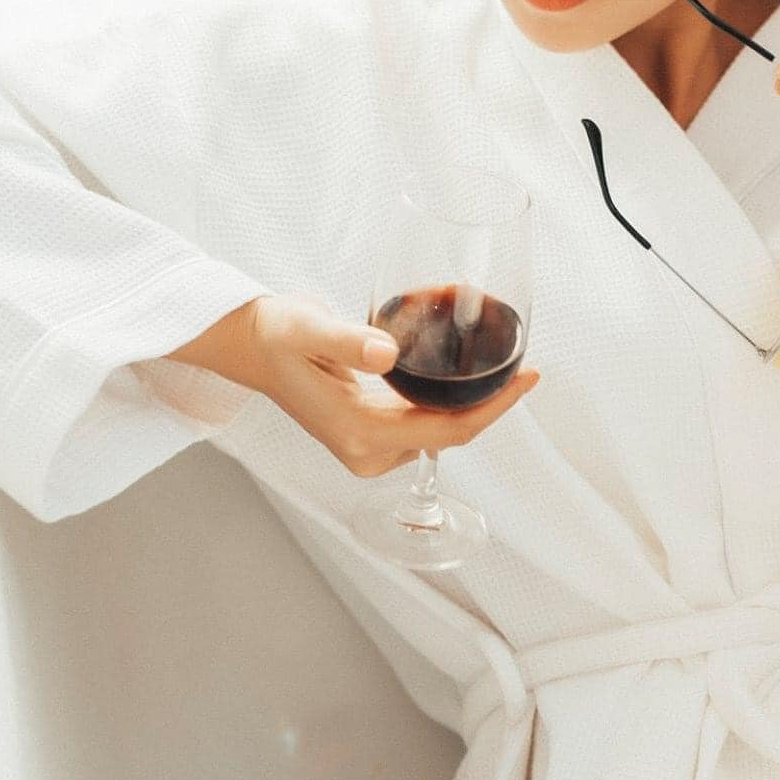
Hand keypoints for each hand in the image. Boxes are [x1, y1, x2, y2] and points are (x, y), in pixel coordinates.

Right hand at [166, 291, 539, 478]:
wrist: (248, 345)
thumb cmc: (276, 334)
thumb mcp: (309, 328)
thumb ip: (349, 341)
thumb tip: (387, 354)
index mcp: (360, 433)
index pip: (449, 431)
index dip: (496, 407)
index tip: (531, 377)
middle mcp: (367, 450)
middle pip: (452, 433)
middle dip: (490, 398)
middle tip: (523, 358)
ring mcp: (368, 447)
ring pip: (441, 428)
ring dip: (470, 397)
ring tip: (500, 357)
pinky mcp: (369, 434)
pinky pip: (425, 421)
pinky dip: (447, 397)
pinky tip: (461, 369)